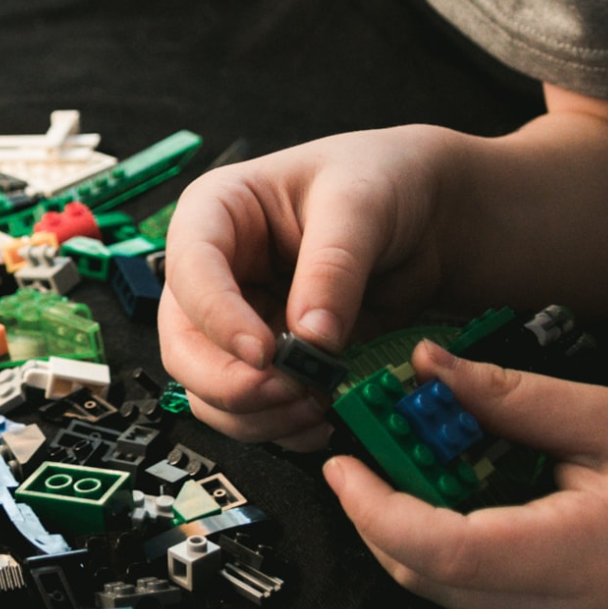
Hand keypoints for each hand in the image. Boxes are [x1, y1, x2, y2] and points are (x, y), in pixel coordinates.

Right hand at [158, 127, 463, 449]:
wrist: (424, 215)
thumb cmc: (380, 179)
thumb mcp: (360, 204)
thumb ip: (333, 267)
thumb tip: (310, 338)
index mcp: (217, 214)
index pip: (190, 271)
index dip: (217, 318)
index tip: (263, 352)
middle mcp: (216, 275)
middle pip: (183, 346)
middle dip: (231, 382)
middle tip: (289, 390)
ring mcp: (239, 322)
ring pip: (209, 391)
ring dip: (257, 415)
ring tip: (315, 405)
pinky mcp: (271, 361)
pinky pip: (252, 411)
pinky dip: (280, 428)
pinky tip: (320, 419)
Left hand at [323, 342, 607, 608]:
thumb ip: (513, 398)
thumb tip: (428, 367)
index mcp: (581, 561)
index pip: (440, 552)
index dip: (375, 509)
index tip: (343, 462)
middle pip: (427, 580)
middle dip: (379, 518)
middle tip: (364, 454)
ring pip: (446, 597)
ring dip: (411, 535)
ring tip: (411, 467)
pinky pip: (479, 604)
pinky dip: (450, 556)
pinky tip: (460, 504)